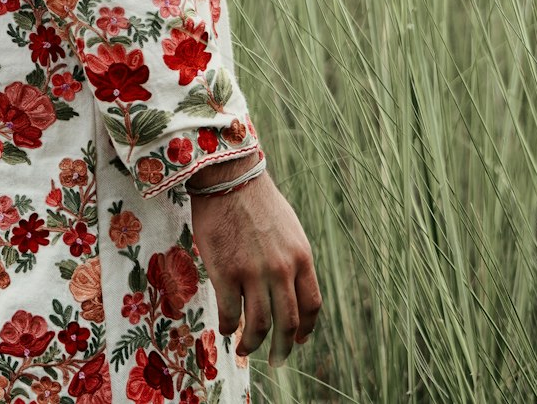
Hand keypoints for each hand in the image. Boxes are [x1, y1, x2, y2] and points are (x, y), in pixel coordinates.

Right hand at [189, 170, 321, 367]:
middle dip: (282, 349)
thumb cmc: (256, 199)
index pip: (311, 305)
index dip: (306, 330)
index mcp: (301, 257)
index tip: (298, 340)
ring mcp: (254, 273)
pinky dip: (228, 326)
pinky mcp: (226, 273)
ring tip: (245, 349)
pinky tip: (225, 327)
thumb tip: (289, 287)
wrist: (228, 177)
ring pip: (259, 326)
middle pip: (287, 323)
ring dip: (252, 344)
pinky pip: (230, 313)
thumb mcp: (288, 228)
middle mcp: (282, 270)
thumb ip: (292, 259)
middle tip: (275, 360)